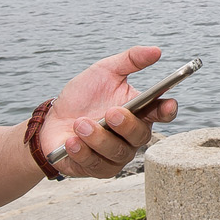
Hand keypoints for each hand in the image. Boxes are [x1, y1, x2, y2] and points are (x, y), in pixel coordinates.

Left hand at [42, 46, 181, 178]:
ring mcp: (116, 155)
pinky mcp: (97, 169)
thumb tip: (156, 51)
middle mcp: (131, 136)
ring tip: (80, 123)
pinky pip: (96, 165)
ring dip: (98, 138)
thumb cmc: (82, 97)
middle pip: (141, 135)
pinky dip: (82, 152)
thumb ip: (130, 60)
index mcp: (139, 111)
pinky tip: (71, 141)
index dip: (167, 110)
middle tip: (110, 112)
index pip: (162, 113)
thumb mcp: (104, 71)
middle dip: (126, 125)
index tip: (166, 104)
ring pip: (118, 152)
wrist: (51, 121)